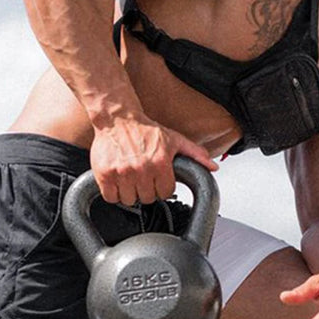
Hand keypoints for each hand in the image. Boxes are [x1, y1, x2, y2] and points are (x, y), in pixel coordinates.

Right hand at [90, 114, 217, 204]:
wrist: (117, 118)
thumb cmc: (146, 130)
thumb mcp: (175, 140)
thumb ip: (196, 154)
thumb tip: (213, 167)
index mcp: (160, 163)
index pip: (166, 193)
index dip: (162, 187)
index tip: (157, 180)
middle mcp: (141, 169)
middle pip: (148, 199)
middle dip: (147, 190)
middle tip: (143, 178)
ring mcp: (122, 172)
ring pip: (130, 200)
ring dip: (130, 193)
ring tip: (130, 179)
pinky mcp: (105, 174)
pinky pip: (111, 198)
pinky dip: (114, 193)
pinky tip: (118, 181)